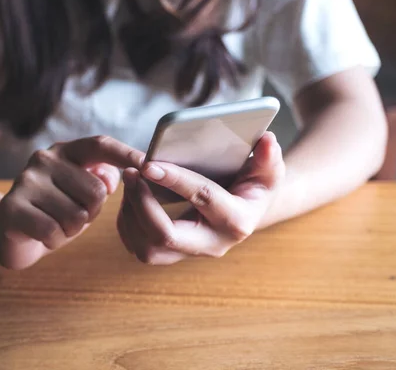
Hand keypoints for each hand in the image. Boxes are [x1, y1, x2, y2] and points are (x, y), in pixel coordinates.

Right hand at [0, 136, 143, 269]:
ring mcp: (26, 181)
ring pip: (76, 215)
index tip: (150, 164)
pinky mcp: (13, 207)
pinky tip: (42, 234)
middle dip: (92, 213)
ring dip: (71, 229)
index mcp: (64, 151)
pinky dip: (55, 240)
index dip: (126, 154)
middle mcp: (44, 159)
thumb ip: (99, 180)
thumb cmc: (52, 211)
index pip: (100, 145)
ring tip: (55, 224)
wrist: (6, 232)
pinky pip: (54, 231)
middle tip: (73, 215)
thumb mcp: (79, 193)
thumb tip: (117, 177)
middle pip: (96, 191)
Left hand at [117, 132, 284, 264]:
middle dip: (142, 204)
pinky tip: (130, 196)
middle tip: (130, 172)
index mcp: (236, 221)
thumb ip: (269, 158)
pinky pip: (138, 247)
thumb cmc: (255, 186)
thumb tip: (267, 140)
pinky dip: (127, 223)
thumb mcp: (269, 170)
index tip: (148, 163)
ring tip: (129, 180)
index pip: (203, 199)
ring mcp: (189, 254)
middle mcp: (212, 245)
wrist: (246, 211)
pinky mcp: (171, 255)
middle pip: (165, 236)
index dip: (175, 180)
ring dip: (130, 213)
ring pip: (146, 248)